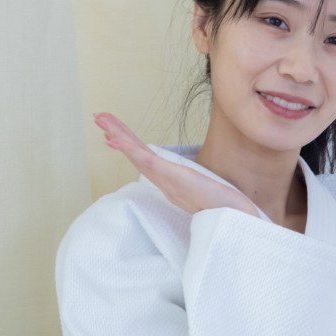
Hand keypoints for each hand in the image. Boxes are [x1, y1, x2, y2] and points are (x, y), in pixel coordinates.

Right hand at [95, 112, 260, 219]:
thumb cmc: (226, 208)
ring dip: (117, 136)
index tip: (114, 136)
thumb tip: (202, 184)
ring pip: (136, 155)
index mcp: (171, 184)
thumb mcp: (209, 191)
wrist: (236, 218)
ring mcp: (167, 181)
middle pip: (136, 155)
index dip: (129, 147)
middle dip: (117, 135)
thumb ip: (201, 187)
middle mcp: (165, 183)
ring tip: (100, 119)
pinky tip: (114, 139)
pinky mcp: (172, 178)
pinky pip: (146, 161)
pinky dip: (129, 148)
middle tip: (99, 118)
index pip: (146, 161)